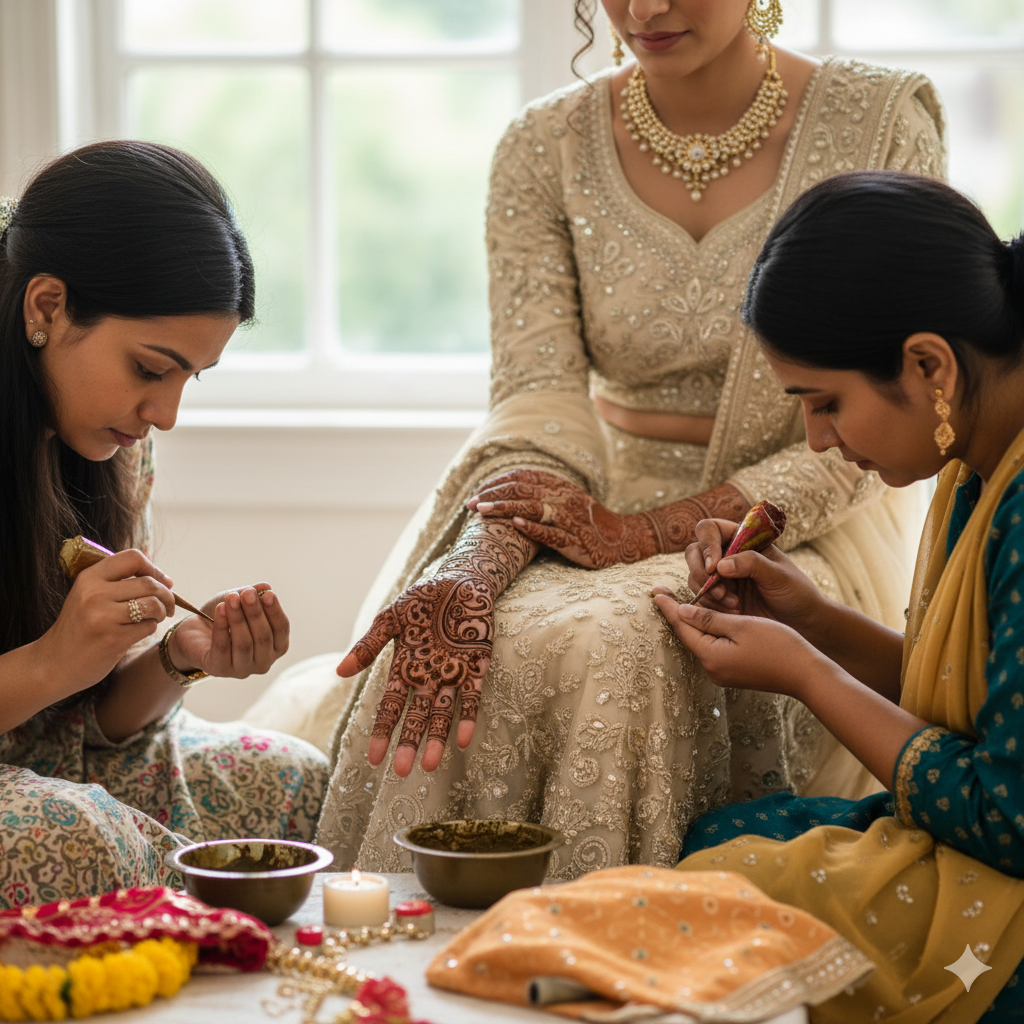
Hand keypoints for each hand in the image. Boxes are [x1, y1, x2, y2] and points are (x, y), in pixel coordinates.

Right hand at [39, 549, 175, 691]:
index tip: (163, 582)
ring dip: (162, 611)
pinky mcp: (112, 639)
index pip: (133, 558)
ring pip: (153, 604)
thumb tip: (157, 568)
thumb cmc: (79, 627)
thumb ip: (117, 580)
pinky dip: (151, 628)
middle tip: (168, 605)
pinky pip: (148, 627)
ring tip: (156, 617)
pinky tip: (140, 631)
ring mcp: (102, 617)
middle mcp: (94, 594)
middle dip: (167, 594)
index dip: (154, 568)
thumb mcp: (88, 595)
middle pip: (149, 583)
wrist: (54, 663)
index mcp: (89, 577)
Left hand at [168, 584, 288, 678]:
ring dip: (238, 618)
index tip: (267, 594)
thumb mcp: (240, 602)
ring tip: (231, 598)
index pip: (281, 629)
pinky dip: (222, 626)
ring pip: (244, 643)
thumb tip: (266, 587)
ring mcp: (242, 669)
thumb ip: (254, 595)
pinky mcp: (219, 670)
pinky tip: (220, 609)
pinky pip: (223, 647)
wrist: (194, 633)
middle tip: (247, 593)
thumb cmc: (224, 617)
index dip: (275, 611)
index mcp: (275, 646)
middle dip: (255, 613)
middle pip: (263, 637)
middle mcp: (263, 662)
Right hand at [337, 571, 493, 776]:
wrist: (461, 579)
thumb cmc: (423, 598)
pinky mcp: (477, 667)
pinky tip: (463, 739)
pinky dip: (468, 717)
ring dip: (437, 737)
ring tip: (431, 765)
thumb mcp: (391, 618)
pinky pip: (472, 697)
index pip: (391, 706)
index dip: (383, 731)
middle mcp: (428, 677)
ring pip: (444, 713)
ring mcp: (453, 674)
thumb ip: (369, 645)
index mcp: (405, 668)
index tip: (374, 759)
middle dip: (409, 742)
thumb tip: (339, 672)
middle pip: (417, 716)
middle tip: (401, 771)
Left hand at [470, 469, 657, 567]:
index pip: (522, 477)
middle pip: (523, 490)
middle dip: (494, 495)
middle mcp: (563, 498)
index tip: (476, 492)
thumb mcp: (565, 500)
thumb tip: (507, 493)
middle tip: (470, 504)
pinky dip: (533, 527)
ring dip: (506, 507)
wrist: (622, 539)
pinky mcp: (575, 541)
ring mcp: (569, 519)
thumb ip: (541, 494)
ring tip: (483, 511)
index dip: (497, 483)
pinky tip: (516, 524)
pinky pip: (552, 533)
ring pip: (534, 508)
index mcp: (559, 486)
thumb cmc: (587, 521)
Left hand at [652, 598, 819, 699]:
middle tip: (662, 592)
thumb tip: (681, 611)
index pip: (682, 627)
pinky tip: (705, 619)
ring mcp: (723, 674)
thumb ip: (708, 618)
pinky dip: (708, 632)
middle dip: (677, 614)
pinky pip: (714, 648)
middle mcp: (712, 669)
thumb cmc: (778, 645)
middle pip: (689, 635)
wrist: (807, 675)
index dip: (668, 607)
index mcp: (710, 656)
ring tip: (679, 601)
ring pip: (702, 641)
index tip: (654, 591)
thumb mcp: (740, 625)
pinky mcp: (734, 673)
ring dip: (694, 622)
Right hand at [659, 517, 823, 634]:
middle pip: (695, 552)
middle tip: (719, 590)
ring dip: (708, 591)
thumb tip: (720, 565)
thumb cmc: (796, 593)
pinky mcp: (717, 598)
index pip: (711, 529)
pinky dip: (711, 605)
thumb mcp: (779, 575)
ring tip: (734, 605)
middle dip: (701, 571)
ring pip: (695, 576)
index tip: (715, 566)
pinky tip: (734, 612)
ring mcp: (720, 577)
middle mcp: (727, 555)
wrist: (801, 623)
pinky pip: (701, 597)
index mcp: (742, 540)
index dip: (707, 544)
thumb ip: (752, 564)